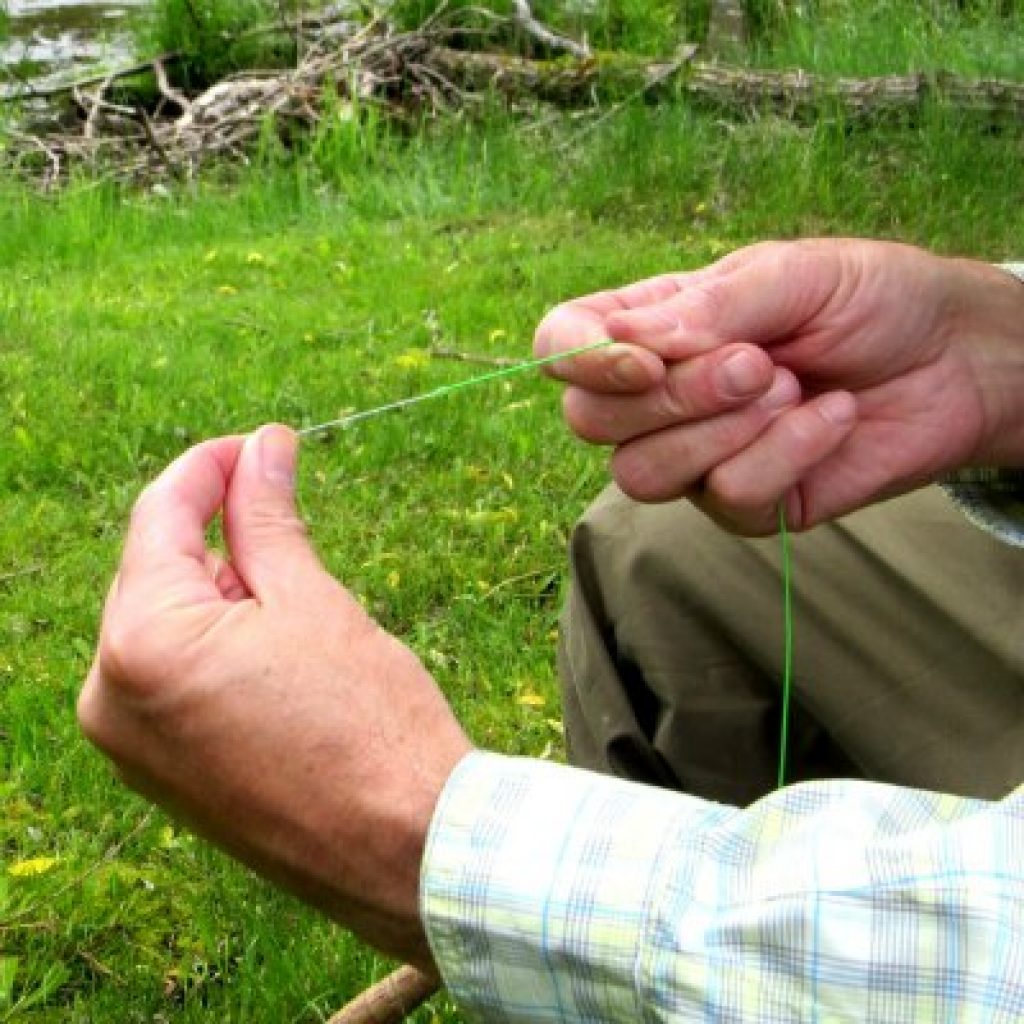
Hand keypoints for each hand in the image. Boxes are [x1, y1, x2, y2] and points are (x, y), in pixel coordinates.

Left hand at [77, 426, 472, 970]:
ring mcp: (130, 745)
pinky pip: (173, 678)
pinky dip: (217, 644)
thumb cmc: (369, 723)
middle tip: (291, 513)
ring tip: (303, 605)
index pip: (159, 518)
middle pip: (157, 571)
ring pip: (167, 625)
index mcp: (141, 644)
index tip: (260, 442)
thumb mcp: (314, 600)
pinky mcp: (161, 775)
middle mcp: (109, 697)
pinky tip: (281, 650)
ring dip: (225, 592)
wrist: (404, 849)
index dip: (211, 467)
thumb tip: (263, 446)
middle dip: (221, 535)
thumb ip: (268, 516)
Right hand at [535, 239, 1023, 532]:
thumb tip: (627, 342)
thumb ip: (708, 308)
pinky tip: (829, 418)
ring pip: (642, 476)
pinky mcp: (745, 501)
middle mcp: (660, 396)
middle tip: (759, 363)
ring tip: (793, 388)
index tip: (646, 362)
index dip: (582, 362)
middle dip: (675, 397)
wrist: (953, 359)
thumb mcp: (791, 275)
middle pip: (589, 422)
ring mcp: (696, 454)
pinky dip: (786, 454)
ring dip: (724, 430)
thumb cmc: (869, 299)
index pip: (561, 348)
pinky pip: (726, 496)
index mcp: (654, 327)